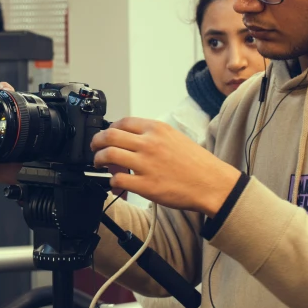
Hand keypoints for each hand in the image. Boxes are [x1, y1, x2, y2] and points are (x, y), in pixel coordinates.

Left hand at [90, 118, 240, 216]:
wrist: (212, 183)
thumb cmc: (197, 163)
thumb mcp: (175, 137)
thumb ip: (152, 136)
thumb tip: (130, 140)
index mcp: (157, 129)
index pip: (123, 122)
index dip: (109, 128)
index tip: (106, 135)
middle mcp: (149, 144)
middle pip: (110, 136)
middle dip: (97, 142)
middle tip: (95, 149)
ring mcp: (146, 164)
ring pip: (108, 156)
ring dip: (99, 160)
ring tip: (101, 165)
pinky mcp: (145, 185)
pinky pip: (117, 181)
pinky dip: (112, 182)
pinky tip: (116, 184)